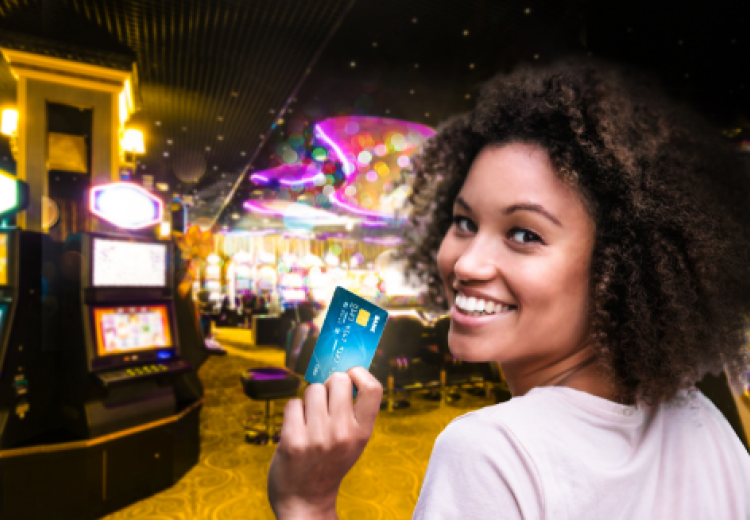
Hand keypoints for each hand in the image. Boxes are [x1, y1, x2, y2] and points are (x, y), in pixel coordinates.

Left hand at [267, 367, 382, 519]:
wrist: (305, 499)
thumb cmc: (330, 462)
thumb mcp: (353, 440)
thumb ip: (353, 410)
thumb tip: (346, 370)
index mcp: (362, 432)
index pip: (373, 388)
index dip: (360, 373)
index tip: (351, 375)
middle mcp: (342, 433)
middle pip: (338, 379)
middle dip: (329, 384)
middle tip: (325, 401)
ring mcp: (317, 437)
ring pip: (312, 388)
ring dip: (309, 399)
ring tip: (310, 420)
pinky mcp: (292, 440)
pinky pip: (292, 403)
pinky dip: (293, 412)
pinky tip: (297, 428)